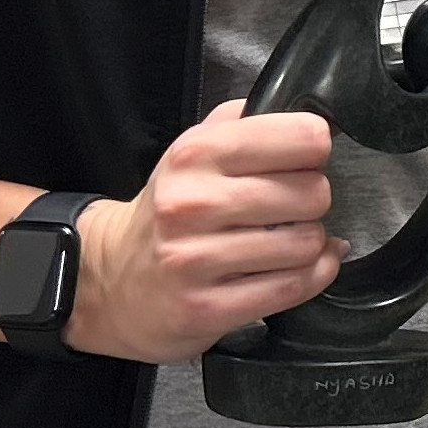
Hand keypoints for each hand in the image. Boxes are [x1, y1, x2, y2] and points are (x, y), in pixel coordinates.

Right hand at [66, 102, 342, 362]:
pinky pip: (292, 287)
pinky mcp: (207, 307)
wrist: (111, 278)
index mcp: (197, 153)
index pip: (302, 137)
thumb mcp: (192, 149)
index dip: (317, 149)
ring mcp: (197, 259)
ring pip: (305, 243)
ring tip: (290, 238)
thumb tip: (310, 119)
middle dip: (315, 200)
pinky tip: (299, 266)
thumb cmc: (169, 210)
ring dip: (312, 242)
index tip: (308, 160)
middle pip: (312, 193)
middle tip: (296, 206)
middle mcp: (194, 203)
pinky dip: (311, 275)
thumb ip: (243, 122)